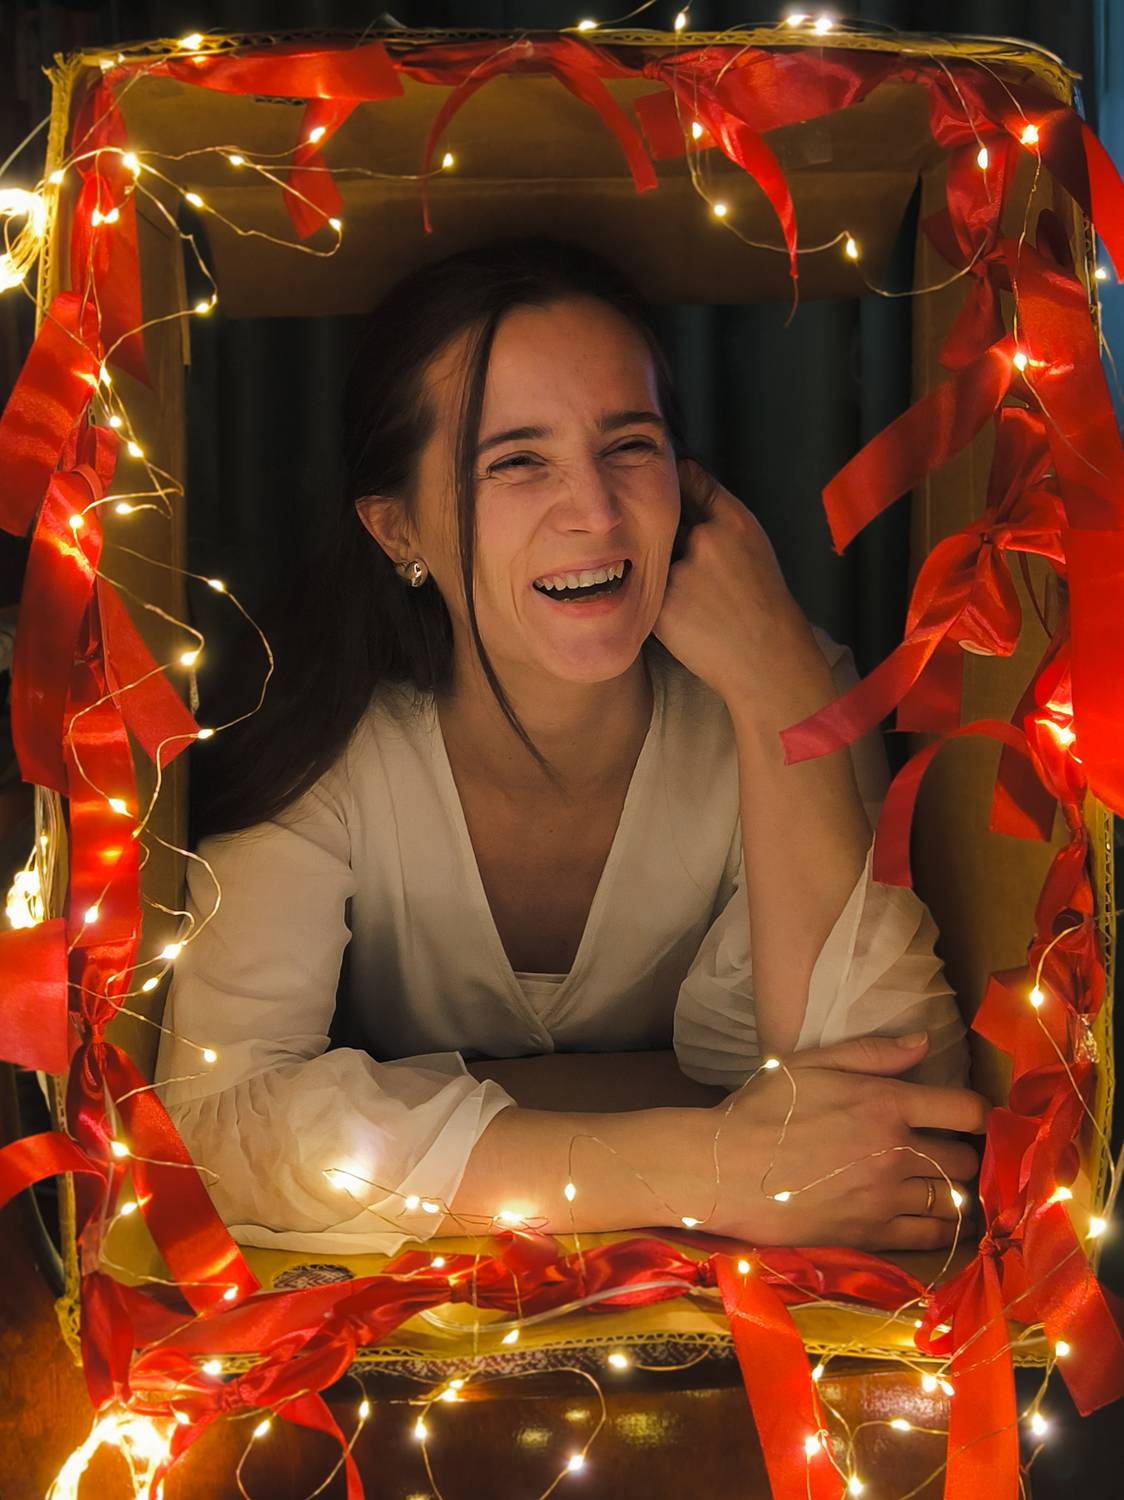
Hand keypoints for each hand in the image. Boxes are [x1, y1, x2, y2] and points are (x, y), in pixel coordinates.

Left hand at [652, 459, 801, 699]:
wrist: (765, 659)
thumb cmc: (763, 602)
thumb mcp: (754, 545)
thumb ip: (719, 512)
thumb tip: (683, 473)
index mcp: (733, 523)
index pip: (691, 482)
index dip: (676, 482)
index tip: (666, 479)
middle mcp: (704, 541)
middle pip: (666, 526)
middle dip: (672, 541)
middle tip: (703, 575)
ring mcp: (679, 575)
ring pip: (657, 563)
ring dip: (667, 576)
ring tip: (703, 602)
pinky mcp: (660, 606)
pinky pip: (650, 593)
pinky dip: (662, 602)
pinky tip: (691, 618)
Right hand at [700, 1033, 987, 1251]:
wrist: (721, 1170)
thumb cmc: (760, 1110)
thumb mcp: (809, 1064)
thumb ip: (870, 1053)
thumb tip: (924, 1042)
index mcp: (883, 1103)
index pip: (965, 1109)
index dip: (979, 1112)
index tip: (970, 1116)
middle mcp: (895, 1152)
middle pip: (964, 1159)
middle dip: (963, 1153)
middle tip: (950, 1150)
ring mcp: (885, 1198)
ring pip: (952, 1201)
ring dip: (956, 1193)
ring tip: (946, 1187)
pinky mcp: (870, 1235)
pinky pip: (930, 1236)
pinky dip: (942, 1228)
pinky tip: (936, 1219)